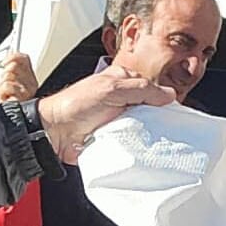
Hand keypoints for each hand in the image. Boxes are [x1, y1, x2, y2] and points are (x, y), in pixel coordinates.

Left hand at [0, 47, 40, 105]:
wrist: (1, 115)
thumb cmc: (3, 100)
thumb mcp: (4, 81)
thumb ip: (7, 68)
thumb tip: (3, 60)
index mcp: (29, 77)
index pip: (24, 59)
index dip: (13, 57)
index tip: (4, 62)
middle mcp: (32, 83)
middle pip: (14, 66)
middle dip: (4, 75)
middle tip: (3, 86)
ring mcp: (28, 91)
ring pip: (9, 75)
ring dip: (1, 85)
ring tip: (4, 94)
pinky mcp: (23, 98)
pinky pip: (8, 85)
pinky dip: (2, 91)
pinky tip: (4, 97)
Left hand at [39, 62, 175, 162]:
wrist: (56, 132)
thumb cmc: (76, 105)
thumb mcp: (111, 89)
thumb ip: (141, 89)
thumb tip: (168, 94)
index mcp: (121, 80)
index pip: (151, 87)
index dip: (161, 99)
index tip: (170, 110)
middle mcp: (122, 98)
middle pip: (151, 108)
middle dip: (156, 117)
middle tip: (160, 126)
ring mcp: (119, 118)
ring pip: (145, 125)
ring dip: (147, 132)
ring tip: (150, 136)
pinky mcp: (116, 136)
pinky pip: (134, 140)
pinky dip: (138, 143)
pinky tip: (141, 145)